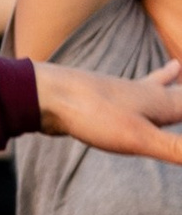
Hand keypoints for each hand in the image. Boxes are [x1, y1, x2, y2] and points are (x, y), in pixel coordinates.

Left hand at [33, 55, 181, 159]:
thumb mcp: (140, 139)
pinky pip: (132, 90)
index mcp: (161, 102)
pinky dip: (142, 86)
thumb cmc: (92, 114)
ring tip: (176, 65)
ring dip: (169, 77)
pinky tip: (123, 88)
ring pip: (155, 84)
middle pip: (179, 89)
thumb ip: (177, 149)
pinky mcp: (102, 97)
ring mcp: (123, 93)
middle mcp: (146, 93)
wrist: (46, 94)